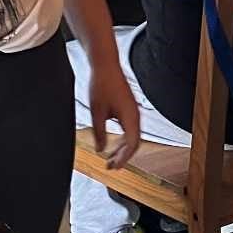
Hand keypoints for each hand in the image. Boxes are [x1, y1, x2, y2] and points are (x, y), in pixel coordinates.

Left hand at [85, 55, 141, 169]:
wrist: (105, 65)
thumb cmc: (102, 84)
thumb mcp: (96, 111)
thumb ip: (99, 132)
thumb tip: (100, 149)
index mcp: (130, 116)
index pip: (132, 144)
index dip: (123, 158)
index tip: (113, 167)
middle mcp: (135, 115)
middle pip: (134, 143)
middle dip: (123, 156)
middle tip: (110, 166)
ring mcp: (133, 112)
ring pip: (133, 137)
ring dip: (123, 149)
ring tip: (111, 159)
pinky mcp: (129, 109)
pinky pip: (130, 130)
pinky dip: (123, 140)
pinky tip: (114, 144)